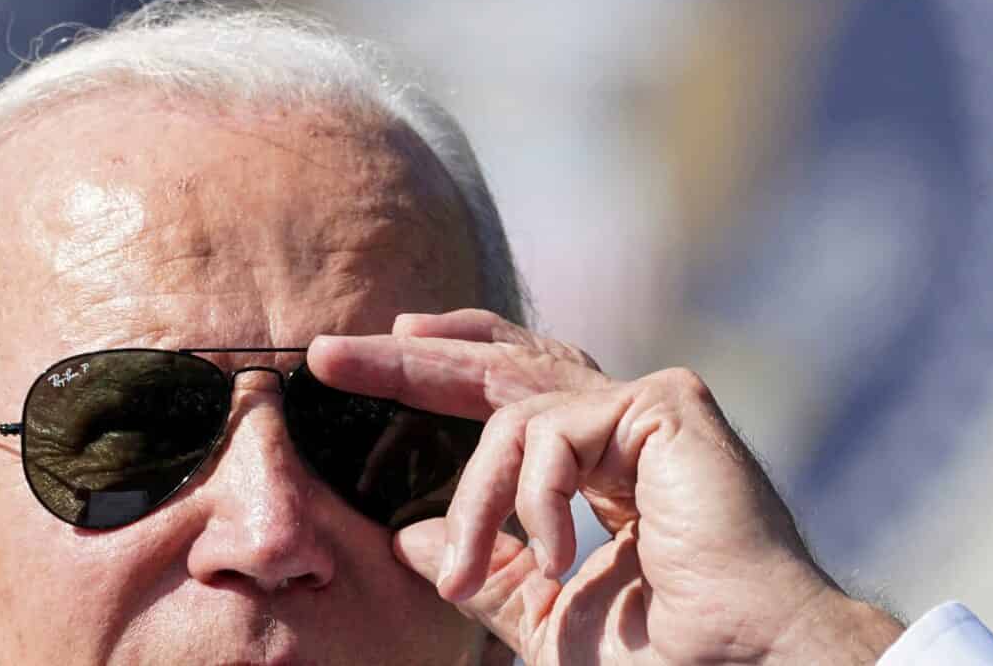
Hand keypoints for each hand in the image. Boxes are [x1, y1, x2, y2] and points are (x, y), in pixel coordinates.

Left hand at [308, 310, 905, 664]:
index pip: (508, 394)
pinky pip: (551, 428)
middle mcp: (626, 423)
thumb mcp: (546, 617)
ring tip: (459, 571)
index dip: (435, 371)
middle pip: (499, 363)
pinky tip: (556, 557)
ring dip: (473, 496)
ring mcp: (648, 407)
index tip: (361, 359)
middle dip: (407, 361)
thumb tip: (410, 533)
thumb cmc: (665, 658)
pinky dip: (531, 496)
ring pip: (514, 412)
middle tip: (327, 356)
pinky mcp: (665, 404)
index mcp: (604, 464)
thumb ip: (486, 569)